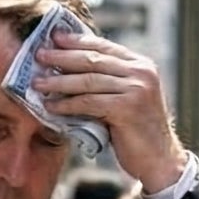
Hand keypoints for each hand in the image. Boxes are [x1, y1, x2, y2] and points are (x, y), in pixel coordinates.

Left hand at [34, 35, 187, 194]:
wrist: (160, 161)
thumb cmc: (137, 133)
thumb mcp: (126, 99)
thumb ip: (108, 82)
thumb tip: (71, 71)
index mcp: (141, 65)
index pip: (104, 46)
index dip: (77, 41)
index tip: (54, 38)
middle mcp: (141, 72)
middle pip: (93, 59)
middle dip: (63, 56)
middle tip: (39, 56)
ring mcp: (136, 88)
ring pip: (88, 80)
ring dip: (59, 81)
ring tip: (38, 83)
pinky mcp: (128, 107)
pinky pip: (89, 102)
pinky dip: (68, 104)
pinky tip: (51, 106)